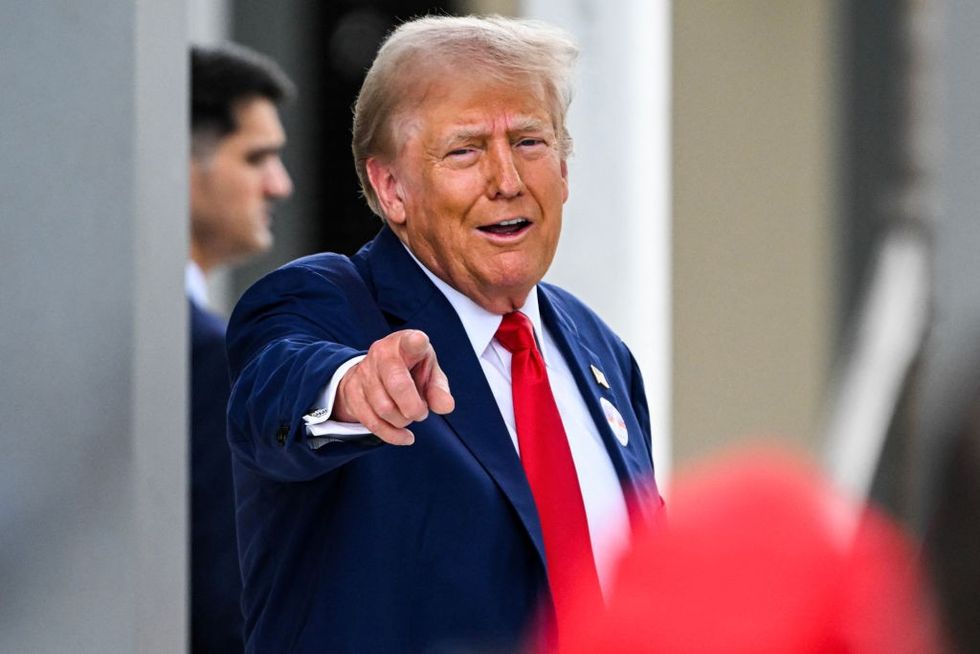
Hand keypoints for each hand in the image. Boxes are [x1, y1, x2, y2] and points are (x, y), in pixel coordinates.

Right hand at [332, 330, 454, 444]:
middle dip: (414, 408)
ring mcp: (364, 372)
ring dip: (402, 420)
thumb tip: (446, 407)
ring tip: (409, 416)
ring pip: (384, 408)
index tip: (419, 342)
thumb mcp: (429, 373)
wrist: (373, 370)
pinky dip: (392, 435)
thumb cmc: (410, 370)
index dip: (415, 343)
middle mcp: (381, 353)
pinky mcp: (352, 392)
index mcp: (405, 344)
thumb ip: (439, 389)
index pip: (410, 342)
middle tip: (421, 412)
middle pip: (397, 385)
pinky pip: (372, 422)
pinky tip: (405, 436)